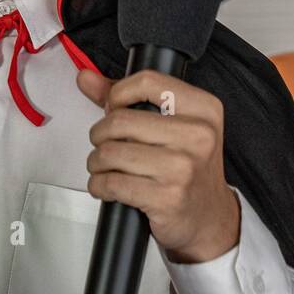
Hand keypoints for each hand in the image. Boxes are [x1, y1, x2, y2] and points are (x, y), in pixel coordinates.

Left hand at [76, 67, 240, 263]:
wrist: (208, 216)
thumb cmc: (186, 167)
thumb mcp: (171, 126)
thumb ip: (128, 99)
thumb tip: (85, 77)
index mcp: (204, 109)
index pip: (148, 82)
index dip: (119, 94)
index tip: (114, 108)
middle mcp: (199, 135)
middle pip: (121, 120)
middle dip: (100, 134)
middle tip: (105, 144)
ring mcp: (184, 168)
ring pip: (110, 153)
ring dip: (96, 163)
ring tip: (104, 167)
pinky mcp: (167, 198)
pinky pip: (112, 183)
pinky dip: (99, 185)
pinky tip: (106, 187)